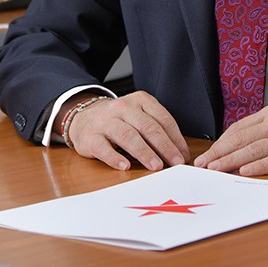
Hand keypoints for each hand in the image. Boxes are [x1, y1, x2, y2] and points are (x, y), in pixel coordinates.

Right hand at [62, 91, 190, 171]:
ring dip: (144, 152)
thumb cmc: (119, 121)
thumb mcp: (139, 117)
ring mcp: (106, 121)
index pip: (162, 119)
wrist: (84, 117)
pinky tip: (125, 166)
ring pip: (128, 135)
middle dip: (164, 146)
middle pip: (147, 127)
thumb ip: (157, 130)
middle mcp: (123, 107)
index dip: (175, 138)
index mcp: (140, 100)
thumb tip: (180, 153)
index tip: (183, 155)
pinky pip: (103, 148)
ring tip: (156, 166)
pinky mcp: (90, 137)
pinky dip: (115, 158)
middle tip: (175, 162)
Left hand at [193, 104, 267, 175]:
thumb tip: (236, 147)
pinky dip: (259, 166)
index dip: (221, 143)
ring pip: (254, 149)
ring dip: (232, 160)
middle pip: (242, 138)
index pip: (239, 128)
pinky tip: (245, 171)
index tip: (207, 155)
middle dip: (220, 153)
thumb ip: (263, 131)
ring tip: (216, 170)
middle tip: (204, 165)